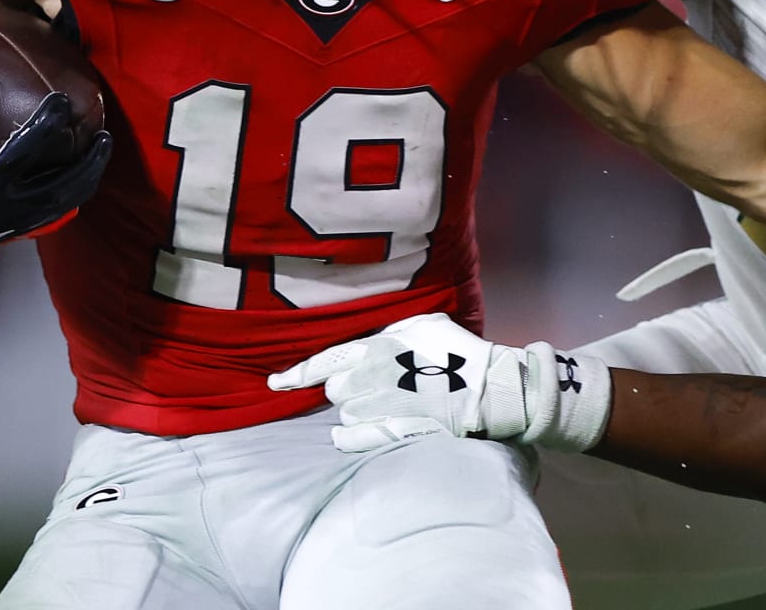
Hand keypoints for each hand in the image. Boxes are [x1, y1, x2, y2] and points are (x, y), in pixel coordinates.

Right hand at [0, 72, 111, 261]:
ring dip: (84, 179)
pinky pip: (49, 214)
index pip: (29, 149)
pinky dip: (68, 195)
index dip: (49, 121)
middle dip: (89, 161)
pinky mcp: (5, 233)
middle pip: (64, 185)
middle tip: (105, 135)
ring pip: (62, 204)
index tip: (63, 99)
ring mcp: (7, 225)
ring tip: (98, 154)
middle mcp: (3, 209)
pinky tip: (71, 178)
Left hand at [267, 313, 611, 453]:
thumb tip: (368, 345)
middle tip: (379, 391)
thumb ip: (390, 334)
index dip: (297, 374)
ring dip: (359, 414)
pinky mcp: (391, 430)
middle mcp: (373, 373)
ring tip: (388, 409)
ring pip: (345, 415)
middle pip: (336, 390)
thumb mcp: (424, 326)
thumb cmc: (460, 354)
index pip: (326, 359)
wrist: (491, 388)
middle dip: (350, 391)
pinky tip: (361, 433)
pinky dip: (350, 438)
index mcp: (379, 343)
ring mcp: (380, 405)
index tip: (275, 384)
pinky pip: (351, 439)